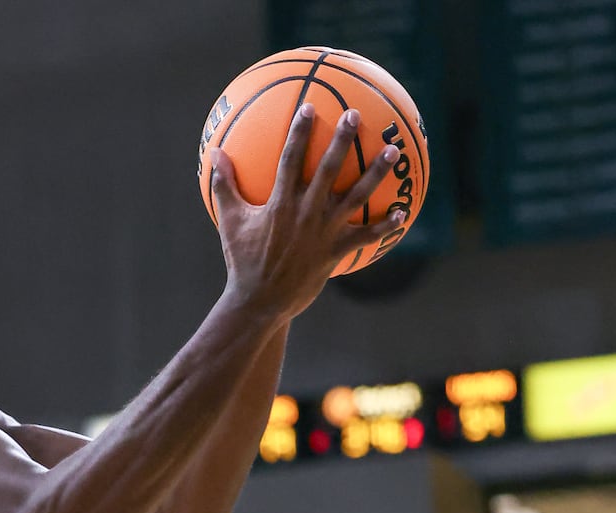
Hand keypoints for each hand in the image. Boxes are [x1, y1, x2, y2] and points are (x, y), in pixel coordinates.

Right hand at [210, 105, 399, 319]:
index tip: (310, 107)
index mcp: (280, 203)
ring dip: (377, 173)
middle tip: (354, 115)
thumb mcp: (229, 221)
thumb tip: (215, 154)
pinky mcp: (335, 252)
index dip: (300, 132)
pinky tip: (400, 213)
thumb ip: (225, 185)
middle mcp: (306, 212)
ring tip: (392, 152)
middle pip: (329, 169)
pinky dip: (384, 226)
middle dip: (342, 140)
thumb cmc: (242, 260)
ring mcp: (324, 232)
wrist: (259, 302)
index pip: (291, 159)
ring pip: (356, 196)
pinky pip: (365, 236)